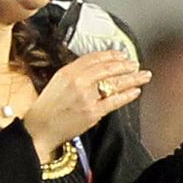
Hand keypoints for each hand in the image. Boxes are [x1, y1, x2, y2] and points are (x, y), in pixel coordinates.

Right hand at [25, 49, 148, 161]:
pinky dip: (127, 95)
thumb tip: (96, 70)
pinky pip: (114, 101)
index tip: (121, 54)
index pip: (93, 58)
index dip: (110, 55)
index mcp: (67, 72)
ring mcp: (87, 97)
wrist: (40, 128)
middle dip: (124, 65)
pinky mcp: (93, 112)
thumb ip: (74, 74)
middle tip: (135, 64)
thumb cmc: (47, 106)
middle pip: (107, 69)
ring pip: (114, 83)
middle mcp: (78, 82)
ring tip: (143, 75)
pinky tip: (135, 91)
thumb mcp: (56, 82)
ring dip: (132, 78)